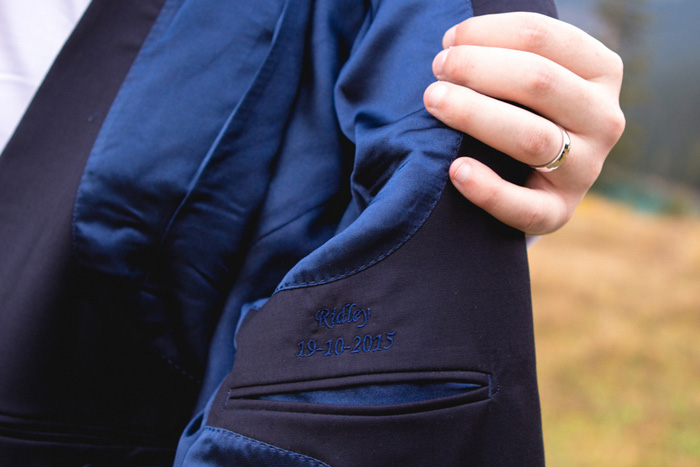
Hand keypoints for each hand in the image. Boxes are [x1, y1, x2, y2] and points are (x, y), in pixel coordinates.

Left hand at [423, 12, 624, 234]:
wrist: (534, 181)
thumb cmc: (522, 112)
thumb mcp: (531, 79)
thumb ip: (510, 54)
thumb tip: (453, 40)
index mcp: (601, 71)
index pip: (542, 37)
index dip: (486, 33)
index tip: (448, 40)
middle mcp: (604, 119)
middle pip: (537, 82)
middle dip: (476, 69)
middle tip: (437, 70)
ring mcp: (585, 170)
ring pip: (532, 138)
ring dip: (475, 115)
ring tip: (434, 101)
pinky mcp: (559, 212)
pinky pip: (525, 208)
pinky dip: (488, 190)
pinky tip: (456, 170)